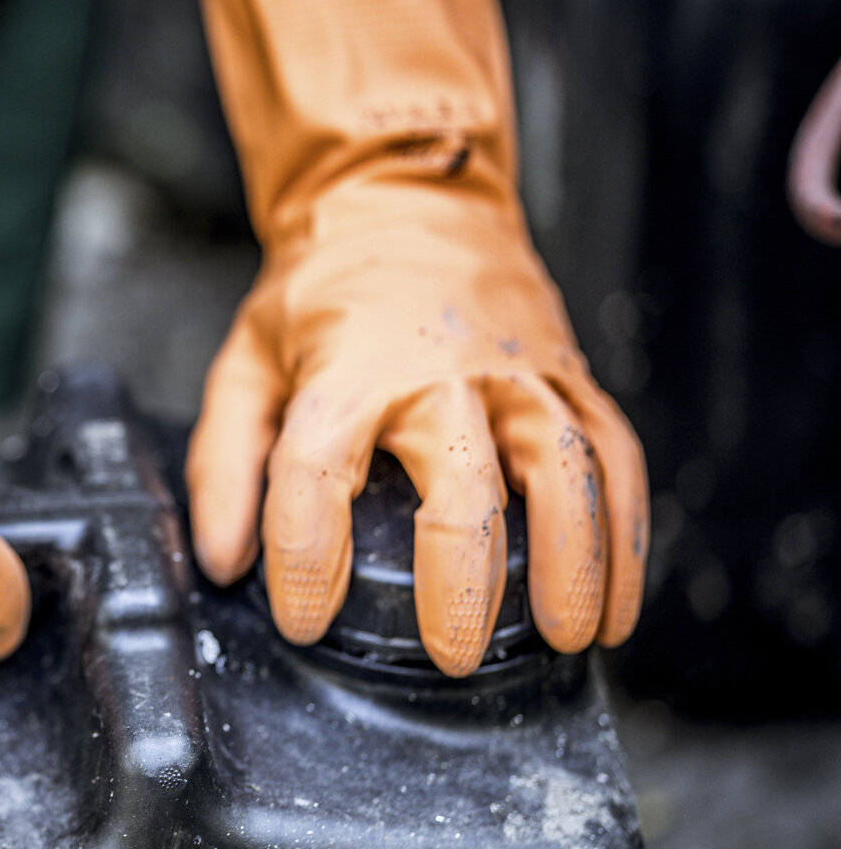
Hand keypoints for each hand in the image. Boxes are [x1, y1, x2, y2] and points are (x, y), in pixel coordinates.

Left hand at [186, 177, 647, 674]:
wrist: (404, 195)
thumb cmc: (321, 294)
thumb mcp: (246, 364)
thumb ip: (224, 464)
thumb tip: (222, 559)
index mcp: (345, 370)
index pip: (317, 470)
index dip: (306, 554)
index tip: (302, 619)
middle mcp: (439, 370)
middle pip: (461, 484)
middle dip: (461, 581)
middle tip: (452, 653)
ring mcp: (518, 370)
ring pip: (564, 469)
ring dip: (575, 561)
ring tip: (569, 638)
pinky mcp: (570, 373)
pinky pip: (613, 455)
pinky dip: (626, 532)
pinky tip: (616, 600)